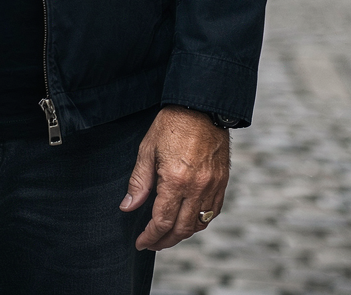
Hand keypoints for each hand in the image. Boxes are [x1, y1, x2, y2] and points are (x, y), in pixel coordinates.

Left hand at [119, 105, 229, 250]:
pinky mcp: (222, 181)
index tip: (141, 242)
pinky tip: (188, 220)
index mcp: (176, 180)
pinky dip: (200, 221)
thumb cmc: (172, 124)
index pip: (162, 221)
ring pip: (199, 224)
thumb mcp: (147, 150)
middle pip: (182, 229)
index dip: (150, 236)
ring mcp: (213, 185)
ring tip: (168, 235)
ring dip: (183, 234)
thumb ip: (139, 182)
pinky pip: (213, 211)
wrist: (202, 107)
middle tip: (152, 243)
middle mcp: (197, 187)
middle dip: (165, 241)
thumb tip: (128, 206)